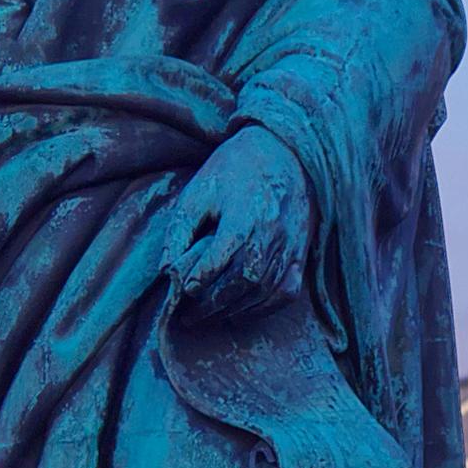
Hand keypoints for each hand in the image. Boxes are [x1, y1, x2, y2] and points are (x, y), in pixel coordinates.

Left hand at [163, 126, 311, 323]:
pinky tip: (244, 309)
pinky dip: (265, 307)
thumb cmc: (235, 169)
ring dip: (236, 310)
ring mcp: (290, 247)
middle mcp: (271, 235)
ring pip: (264, 292)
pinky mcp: (301, 253)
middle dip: (213, 304)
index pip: (220, 260)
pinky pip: (286, 291)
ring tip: (211, 316)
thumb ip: (180, 231)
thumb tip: (166, 270)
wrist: (285, 151)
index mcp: (244, 217)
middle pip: (242, 283)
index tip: (183, 290)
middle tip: (190, 316)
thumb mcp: (199, 191)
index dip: (199, 279)